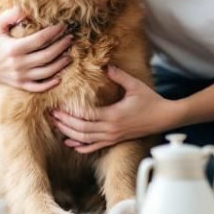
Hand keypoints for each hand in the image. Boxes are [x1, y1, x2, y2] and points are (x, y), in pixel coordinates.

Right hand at [0, 6, 72, 91]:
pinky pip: (38, 87)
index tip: (62, 25)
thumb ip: (12, 15)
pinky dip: (50, 84)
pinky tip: (59, 77)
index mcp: (13, 48)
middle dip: (61, 46)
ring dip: (60, 64)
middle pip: (47, 56)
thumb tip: (28, 8)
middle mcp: (18, 64)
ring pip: (46, 72)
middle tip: (70, 37)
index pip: (40, 40)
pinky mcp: (20, 85)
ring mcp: (20, 76)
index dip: (54, 32)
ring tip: (69, 55)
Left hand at [49, 66, 180, 153]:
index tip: (56, 107)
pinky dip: (81, 147)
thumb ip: (119, 76)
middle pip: (81, 130)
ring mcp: (112, 137)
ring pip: (85, 140)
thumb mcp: (135, 86)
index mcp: (113, 115)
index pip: (85, 117)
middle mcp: (110, 129)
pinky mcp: (115, 140)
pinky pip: (95, 147)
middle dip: (63, 123)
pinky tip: (71, 144)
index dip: (69, 114)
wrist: (164, 118)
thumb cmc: (151, 100)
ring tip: (55, 127)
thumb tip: (105, 65)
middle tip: (50, 116)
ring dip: (69, 134)